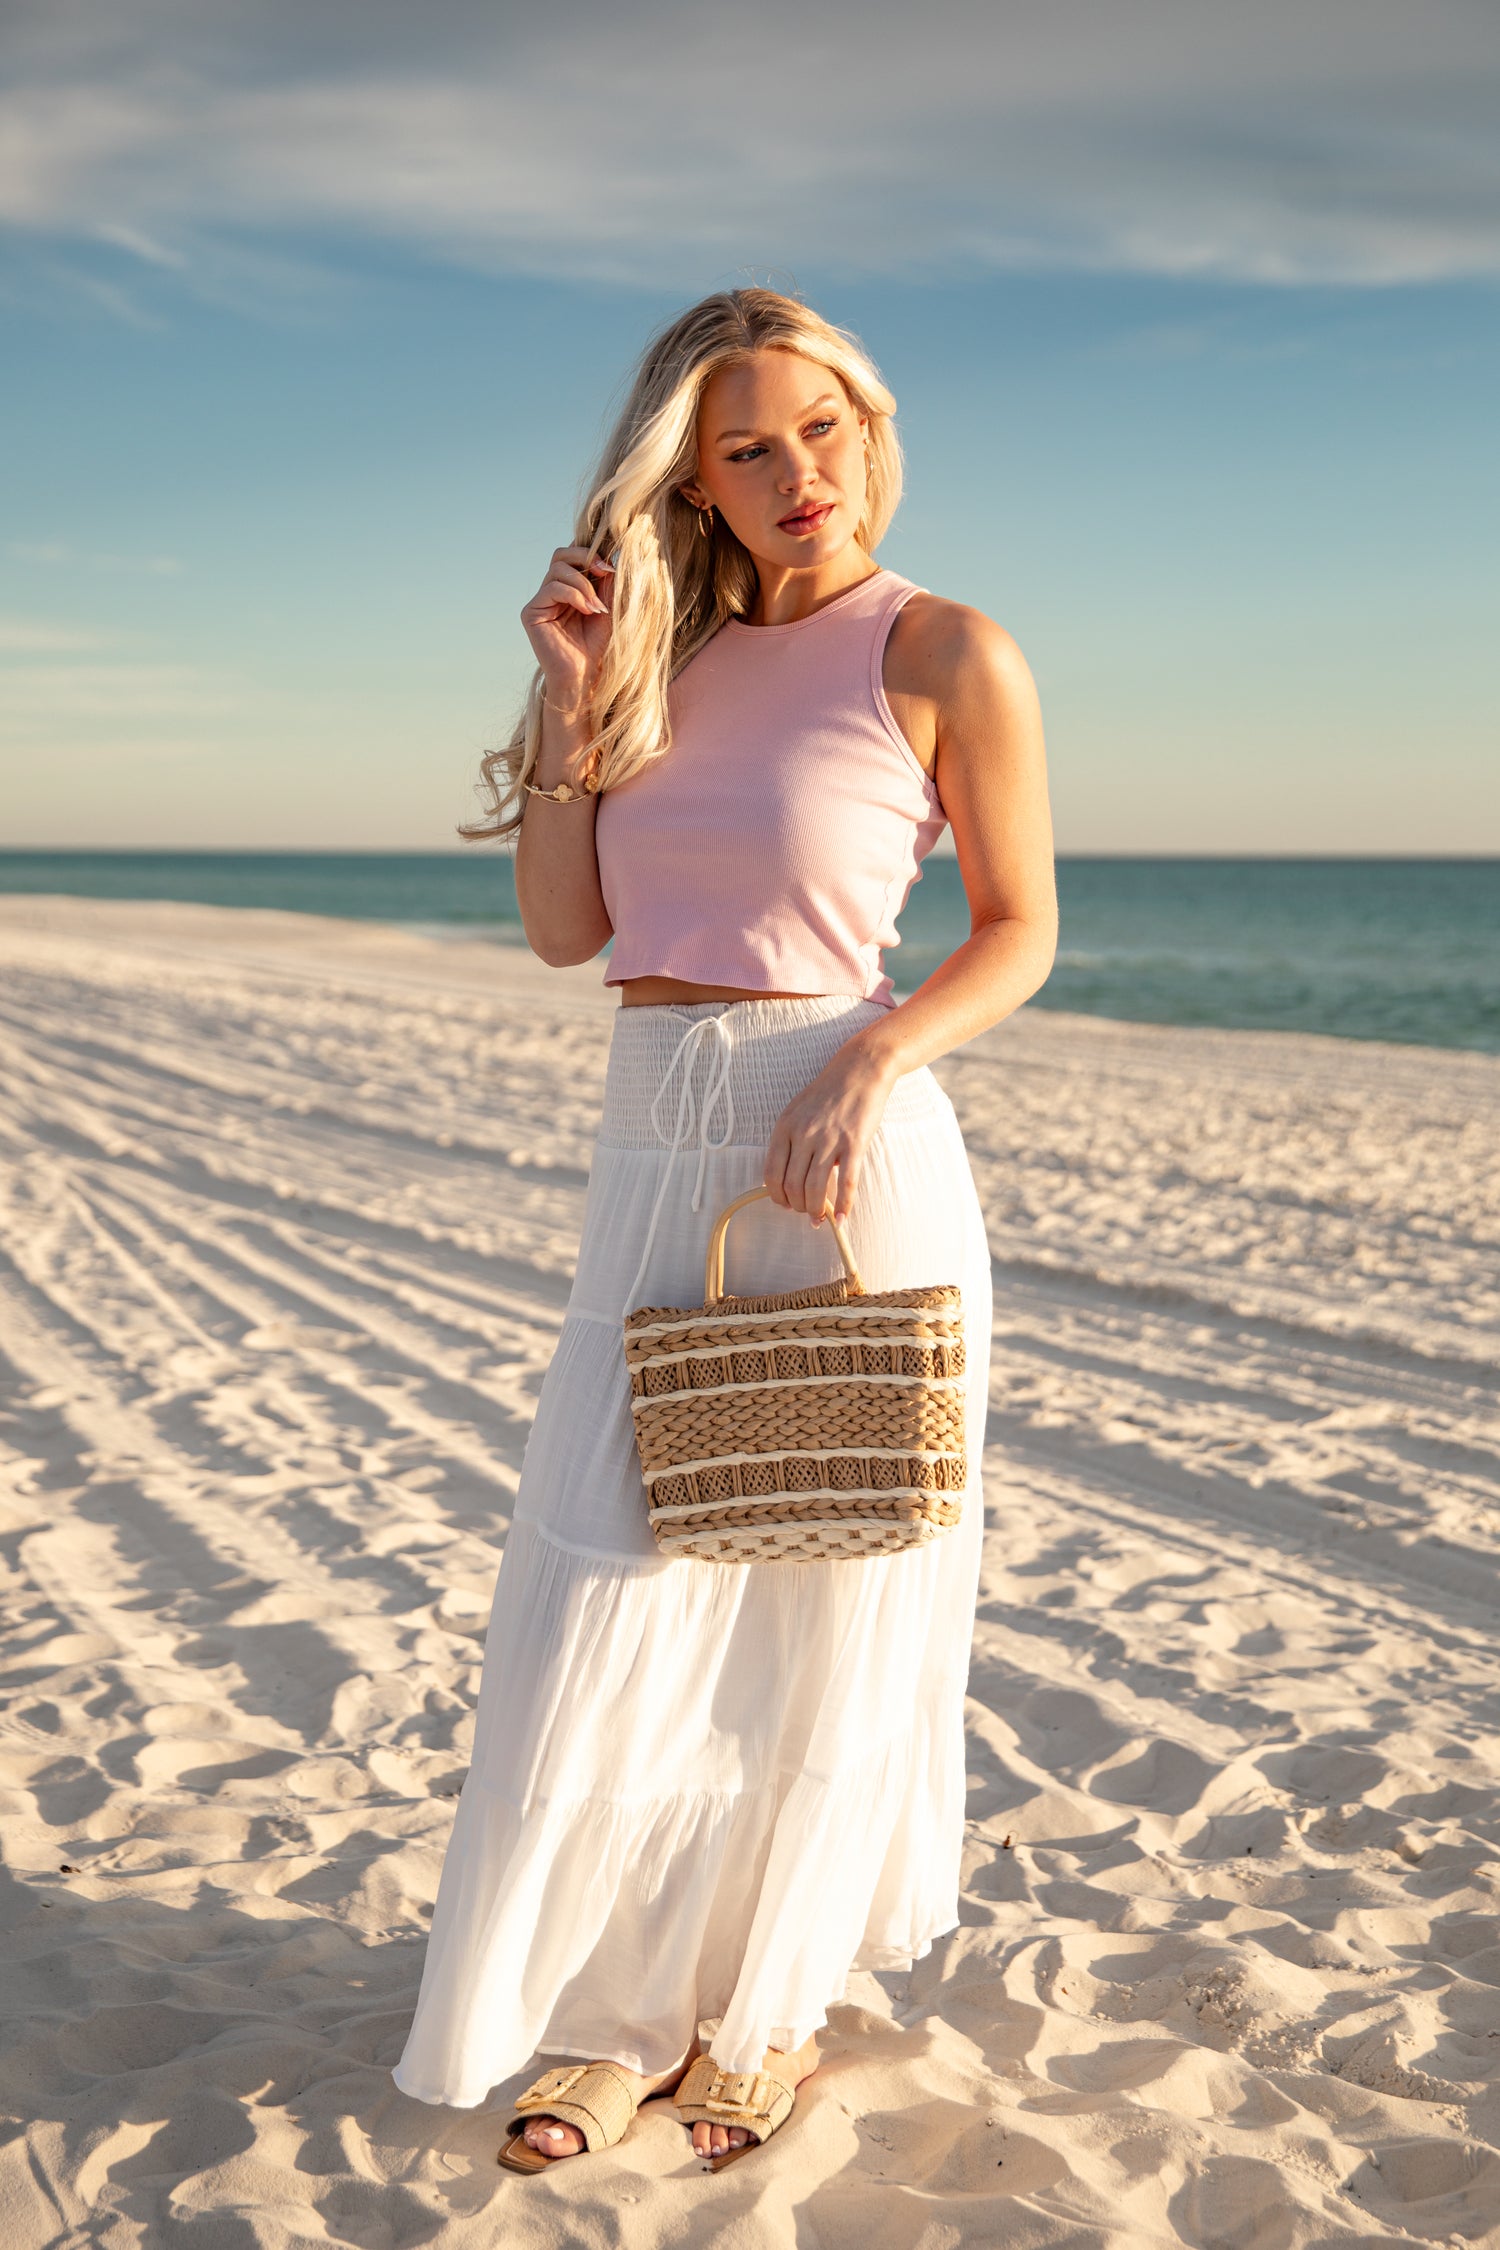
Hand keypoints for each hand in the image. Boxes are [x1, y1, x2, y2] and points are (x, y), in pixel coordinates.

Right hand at [521, 544, 614, 713]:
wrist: (584, 677)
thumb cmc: (596, 647)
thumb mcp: (607, 608)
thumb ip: (606, 583)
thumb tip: (609, 557)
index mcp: (567, 588)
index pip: (572, 556)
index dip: (591, 553)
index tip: (612, 567)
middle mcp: (550, 591)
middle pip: (560, 555)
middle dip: (585, 558)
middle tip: (606, 572)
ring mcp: (539, 601)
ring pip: (558, 569)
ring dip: (584, 583)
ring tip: (598, 607)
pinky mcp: (531, 612)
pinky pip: (552, 588)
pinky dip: (574, 595)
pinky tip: (588, 610)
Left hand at [762, 1044, 893, 1225]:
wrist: (860, 1070)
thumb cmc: (828, 1092)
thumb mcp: (798, 1110)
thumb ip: (790, 1139)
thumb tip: (787, 1176)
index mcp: (785, 1127)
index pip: (771, 1173)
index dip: (776, 1195)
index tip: (784, 1204)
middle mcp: (803, 1135)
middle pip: (792, 1185)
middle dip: (797, 1206)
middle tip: (805, 1212)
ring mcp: (829, 1140)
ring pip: (815, 1188)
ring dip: (816, 1210)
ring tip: (819, 1218)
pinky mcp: (854, 1143)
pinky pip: (846, 1183)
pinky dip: (843, 1206)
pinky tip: (841, 1219)